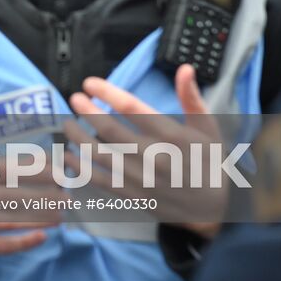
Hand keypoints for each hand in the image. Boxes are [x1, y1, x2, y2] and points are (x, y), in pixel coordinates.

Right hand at [0, 159, 60, 258]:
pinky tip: (40, 237)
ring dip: (35, 218)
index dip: (33, 169)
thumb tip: (40, 159)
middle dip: (40, 195)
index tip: (59, 171)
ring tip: (60, 216)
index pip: (4, 168)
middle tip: (67, 196)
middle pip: (8, 194)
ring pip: (4, 219)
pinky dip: (18, 242)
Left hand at [65, 65, 223, 237]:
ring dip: (78, 137)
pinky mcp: (133, 196)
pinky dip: (80, 168)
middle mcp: (154, 156)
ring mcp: (141, 178)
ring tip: (67, 123)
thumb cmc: (209, 163)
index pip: (132, 108)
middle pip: (110, 130)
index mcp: (172, 135)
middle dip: (86, 111)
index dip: (107, 92)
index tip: (89, 83)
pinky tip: (68, 155)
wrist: (214, 211)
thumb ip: (192, 98)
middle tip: (74, 99)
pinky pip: (99, 180)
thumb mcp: (208, 128)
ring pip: (99, 155)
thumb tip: (185, 68)